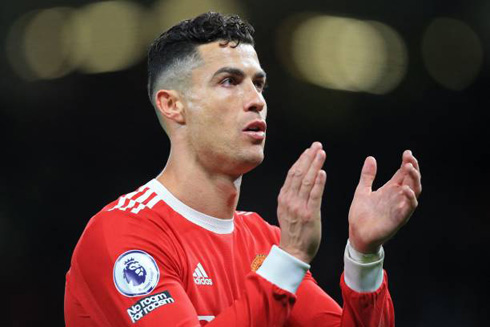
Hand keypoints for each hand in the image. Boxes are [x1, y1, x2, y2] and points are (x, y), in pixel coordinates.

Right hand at [277, 142, 326, 263]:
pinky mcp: (309, 214)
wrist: (293, 251)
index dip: (301, 160)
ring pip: (307, 181)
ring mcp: (299, 207)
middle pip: (299, 173)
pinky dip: (318, 183)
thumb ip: (291, 196)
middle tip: (317, 145)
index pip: (292, 173)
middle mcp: (290, 200)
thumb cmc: (293, 231)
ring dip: (314, 165)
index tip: (308, 150)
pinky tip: (322, 172)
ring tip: (321, 153)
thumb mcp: (286, 210)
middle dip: (308, 157)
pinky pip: (314, 195)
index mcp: (284, 197)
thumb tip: (298, 181)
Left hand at [348, 150, 421, 253]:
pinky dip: (410, 198)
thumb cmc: (361, 214)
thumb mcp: (362, 190)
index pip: (403, 174)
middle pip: (411, 180)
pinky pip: (408, 208)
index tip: (407, 153)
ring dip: (414, 180)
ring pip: (414, 192)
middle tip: (410, 158)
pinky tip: (406, 189)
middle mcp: (397, 197)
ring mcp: (399, 207)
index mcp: (390, 190)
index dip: (407, 163)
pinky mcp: (398, 218)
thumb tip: (371, 158)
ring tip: (410, 168)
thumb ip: (367, 176)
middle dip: (413, 168)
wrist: (356, 233)